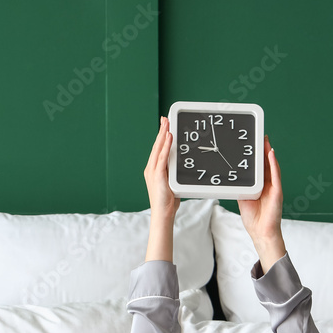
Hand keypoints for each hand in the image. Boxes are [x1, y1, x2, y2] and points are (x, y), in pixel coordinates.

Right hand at [144, 116, 179, 261]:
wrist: (163, 214)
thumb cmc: (168, 202)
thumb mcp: (173, 183)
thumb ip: (174, 172)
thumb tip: (181, 165)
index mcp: (154, 169)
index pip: (158, 149)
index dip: (161, 136)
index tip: (165, 125)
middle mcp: (151, 168)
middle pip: (156, 145)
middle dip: (161, 131)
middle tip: (165, 118)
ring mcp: (153, 171)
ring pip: (158, 149)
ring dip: (163, 135)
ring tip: (167, 124)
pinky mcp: (157, 175)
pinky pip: (162, 157)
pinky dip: (165, 146)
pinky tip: (168, 138)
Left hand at [238, 134, 285, 271]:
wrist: (261, 232)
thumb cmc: (253, 218)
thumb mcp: (243, 198)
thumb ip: (240, 187)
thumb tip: (231, 177)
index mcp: (260, 185)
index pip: (259, 167)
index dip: (257, 155)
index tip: (253, 143)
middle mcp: (268, 184)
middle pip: (266, 163)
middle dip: (263, 149)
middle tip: (260, 135)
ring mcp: (274, 187)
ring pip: (271, 166)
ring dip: (268, 153)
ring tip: (264, 140)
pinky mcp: (277, 191)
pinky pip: (276, 175)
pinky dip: (274, 164)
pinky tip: (271, 154)